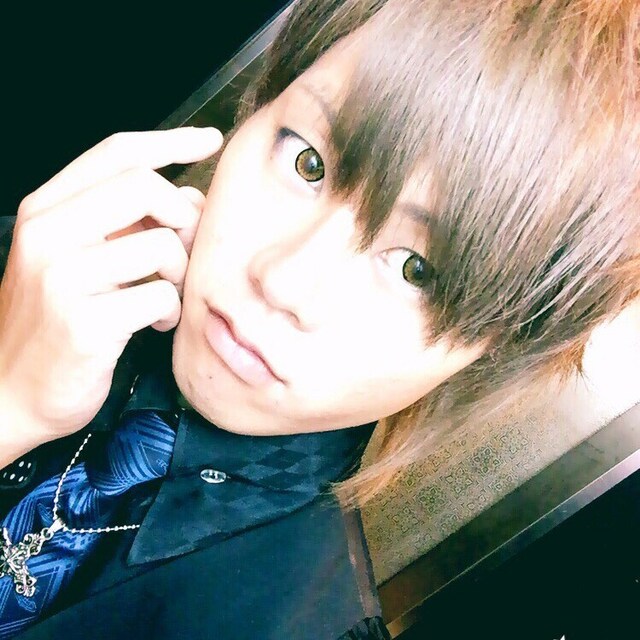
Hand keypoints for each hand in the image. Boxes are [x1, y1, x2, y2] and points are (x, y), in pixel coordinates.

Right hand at [0, 127, 222, 443]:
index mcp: (44, 211)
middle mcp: (47, 235)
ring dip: (179, 273)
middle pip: (144, 187)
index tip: (210, 141)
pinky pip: (162, 296)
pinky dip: (170, 310)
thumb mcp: (76, 259)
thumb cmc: (54, 322)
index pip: (115, 153)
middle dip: (183, 213)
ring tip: (163, 295)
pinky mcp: (86, 324)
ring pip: (162, 245)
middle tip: (186, 245)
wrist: (10, 392)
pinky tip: (155, 324)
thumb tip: (189, 199)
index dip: (171, 141)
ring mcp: (62, 279)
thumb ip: (124, 222)